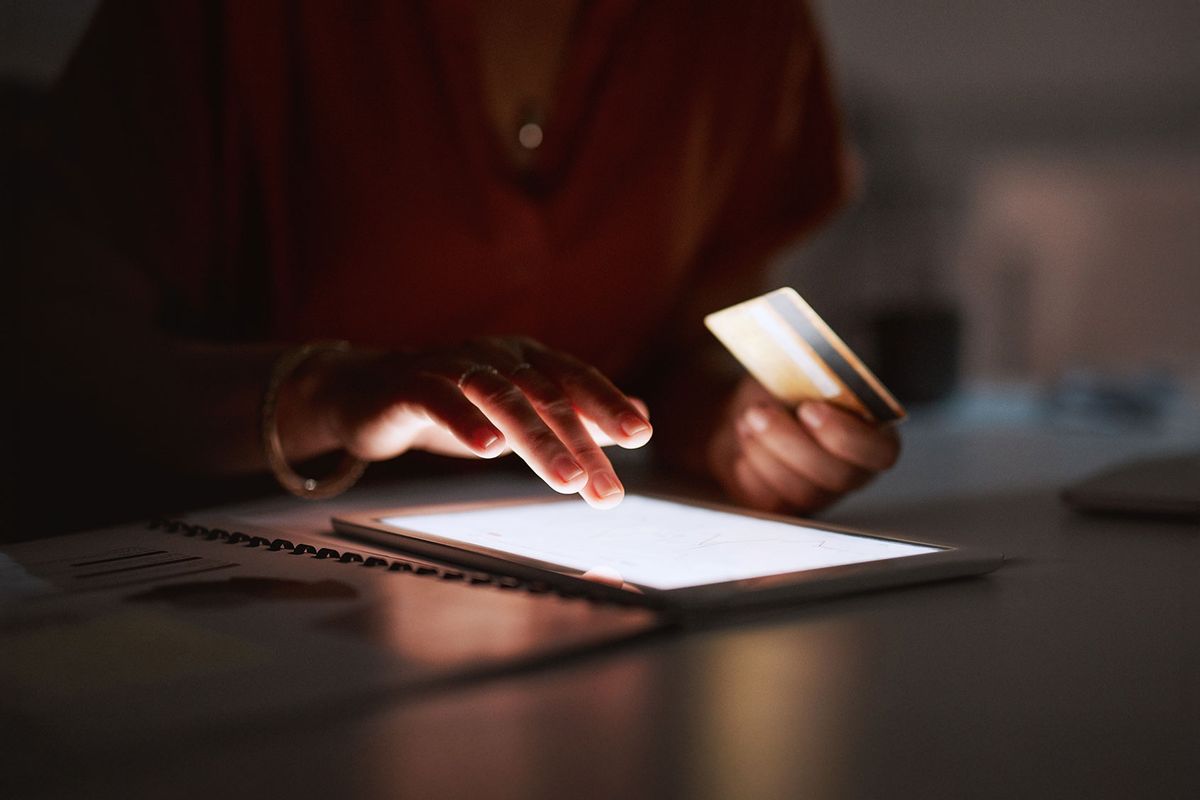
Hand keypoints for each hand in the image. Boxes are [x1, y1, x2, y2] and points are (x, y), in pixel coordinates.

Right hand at [285, 336, 651, 507]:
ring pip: (502, 398)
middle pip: (546, 396)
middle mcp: (496, 354)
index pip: (576, 379)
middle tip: (606, 489)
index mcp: (527, 358)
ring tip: (566, 481)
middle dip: (582, 443)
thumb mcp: (523, 412)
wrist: (368, 395)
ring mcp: (453, 366)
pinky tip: (486, 448)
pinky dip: (465, 421)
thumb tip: (642, 417)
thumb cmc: (457, 405)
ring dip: (538, 440)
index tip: (641, 435)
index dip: (609, 403)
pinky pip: (441, 399)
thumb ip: (579, 415)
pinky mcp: (410, 385)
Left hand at [708, 378, 899, 513]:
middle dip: (793, 443)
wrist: (752, 412)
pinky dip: (750, 469)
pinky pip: (770, 501)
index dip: (847, 436)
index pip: (880, 452)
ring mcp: (819, 494)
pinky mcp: (784, 506)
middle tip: (759, 413)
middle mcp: (851, 470)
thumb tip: (804, 367)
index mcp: (871, 434)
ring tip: (747, 420)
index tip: (808, 409)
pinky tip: (744, 440)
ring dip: (766, 453)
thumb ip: (811, 376)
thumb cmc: (786, 389)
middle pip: (837, 476)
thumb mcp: (798, 371)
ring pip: (802, 491)